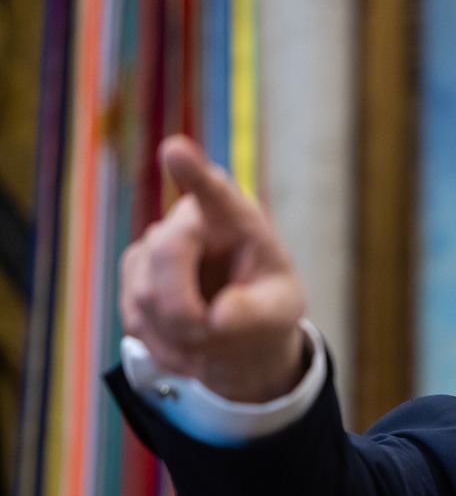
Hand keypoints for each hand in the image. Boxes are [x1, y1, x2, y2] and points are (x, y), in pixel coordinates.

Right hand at [121, 135, 306, 402]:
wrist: (241, 330)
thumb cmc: (268, 307)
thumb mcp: (282, 311)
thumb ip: (258, 314)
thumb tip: (216, 318)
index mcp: (236, 218)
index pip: (213, 191)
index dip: (192, 171)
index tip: (176, 150)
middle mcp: (189, 221)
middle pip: (164, 255)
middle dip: (185, 308)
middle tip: (211, 336)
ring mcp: (154, 247)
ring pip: (146, 295)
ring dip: (180, 333)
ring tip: (213, 338)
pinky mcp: (133, 278)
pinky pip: (137, 320)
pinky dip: (166, 345)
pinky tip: (190, 342)